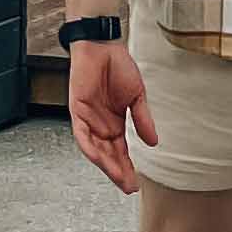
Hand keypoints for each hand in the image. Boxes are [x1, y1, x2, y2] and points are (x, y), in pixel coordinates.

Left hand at [67, 37, 155, 193]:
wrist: (102, 45)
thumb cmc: (118, 66)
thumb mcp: (137, 96)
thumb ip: (142, 119)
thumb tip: (154, 143)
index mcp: (115, 123)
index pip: (121, 151)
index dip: (128, 167)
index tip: (136, 183)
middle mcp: (100, 125)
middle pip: (109, 155)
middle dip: (119, 172)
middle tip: (129, 186)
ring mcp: (88, 120)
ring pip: (96, 150)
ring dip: (106, 164)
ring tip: (119, 177)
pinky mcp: (77, 112)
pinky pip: (82, 135)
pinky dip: (90, 147)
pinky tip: (99, 158)